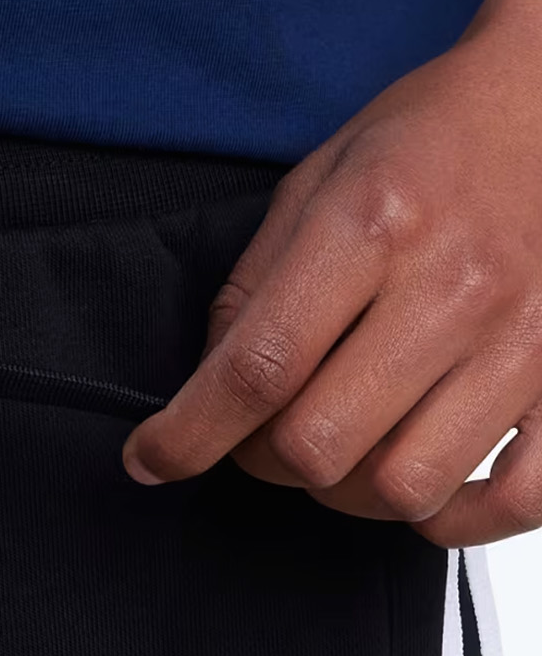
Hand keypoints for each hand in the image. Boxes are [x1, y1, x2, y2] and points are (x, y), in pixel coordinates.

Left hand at [121, 0, 541, 546]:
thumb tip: (205, 389)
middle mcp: (452, 288)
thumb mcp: (320, 178)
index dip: (188, 435)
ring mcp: (524, 340)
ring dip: (348, 491)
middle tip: (262, 434)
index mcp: (373, 225)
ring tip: (344, 448)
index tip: (151, 459)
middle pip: (318, 445)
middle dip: (264, 460)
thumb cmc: (436, 138)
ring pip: (401, 488)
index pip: (258, 368)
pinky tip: (422, 486)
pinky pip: (514, 500)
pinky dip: (454, 517)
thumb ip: (255, 286)